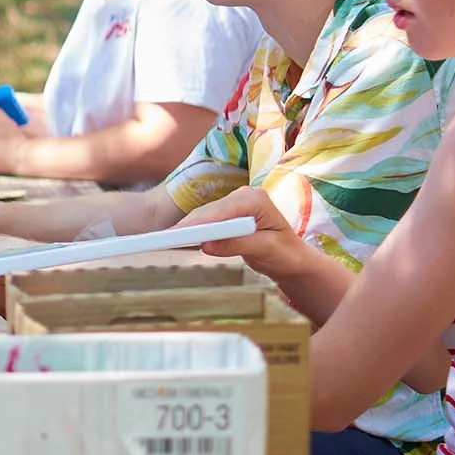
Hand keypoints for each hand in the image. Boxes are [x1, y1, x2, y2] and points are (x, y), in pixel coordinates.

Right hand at [177, 187, 308, 279]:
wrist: (292, 258)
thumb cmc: (285, 253)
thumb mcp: (264, 250)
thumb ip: (236, 245)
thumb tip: (205, 245)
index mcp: (255, 200)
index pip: (220, 210)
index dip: (197, 222)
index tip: (176, 233)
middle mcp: (243, 196)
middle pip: (208, 211)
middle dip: (187, 225)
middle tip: (162, 239)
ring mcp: (235, 204)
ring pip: (205, 215)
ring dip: (188, 227)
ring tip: (166, 239)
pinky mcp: (228, 214)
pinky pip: (207, 221)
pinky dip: (194, 230)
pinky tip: (179, 237)